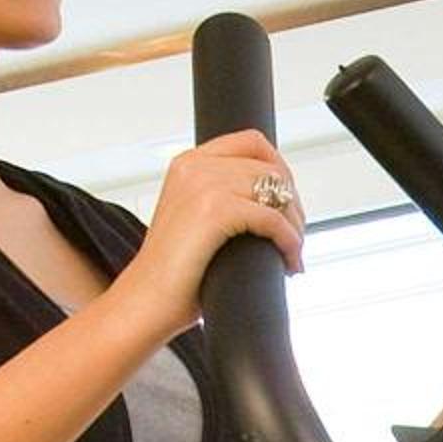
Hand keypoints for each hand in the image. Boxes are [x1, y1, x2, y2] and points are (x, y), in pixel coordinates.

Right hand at [111, 132, 306, 342]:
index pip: (253, 142)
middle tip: (293, 238)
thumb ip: (226, 197)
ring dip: (296, 227)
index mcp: (189, 163)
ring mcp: (203, 185)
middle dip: (293, 206)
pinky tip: (289, 264)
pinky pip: (274, 219)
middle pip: (273, 169)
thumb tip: (278, 200)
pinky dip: (290, 243)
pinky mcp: (214, 211)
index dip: (281, 171)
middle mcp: (195, 167)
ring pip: (279, 193)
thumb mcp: (197, 219)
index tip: (287, 205)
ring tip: (291, 253)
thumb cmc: (176, 271)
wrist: (146, 299)